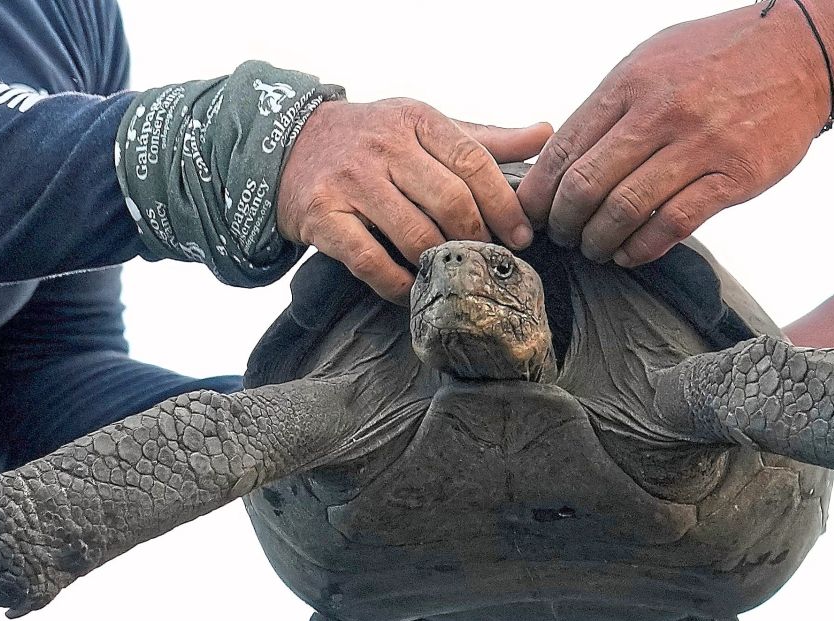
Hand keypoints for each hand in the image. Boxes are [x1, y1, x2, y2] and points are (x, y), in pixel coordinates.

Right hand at [278, 99, 551, 302]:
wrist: (289, 146)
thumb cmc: (372, 140)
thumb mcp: (424, 126)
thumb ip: (484, 139)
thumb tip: (545, 134)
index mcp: (416, 119)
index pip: (473, 162)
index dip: (504, 203)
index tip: (522, 234)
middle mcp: (383, 146)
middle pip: (450, 201)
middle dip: (478, 237)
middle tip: (489, 258)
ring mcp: (351, 182)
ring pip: (415, 235)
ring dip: (442, 262)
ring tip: (455, 273)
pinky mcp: (323, 217)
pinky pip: (371, 262)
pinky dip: (398, 284)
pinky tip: (414, 289)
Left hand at [517, 5, 829, 266]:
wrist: (800, 52)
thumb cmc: (715, 59)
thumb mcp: (652, 62)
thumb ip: (610, 106)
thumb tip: (561, 154)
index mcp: (630, 83)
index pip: (564, 149)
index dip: (539, 192)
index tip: (532, 214)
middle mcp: (661, 112)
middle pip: (586, 184)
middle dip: (563, 222)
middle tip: (562, 236)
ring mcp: (700, 144)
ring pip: (625, 210)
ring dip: (599, 241)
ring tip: (594, 248)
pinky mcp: (735, 175)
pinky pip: (674, 224)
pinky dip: (642, 248)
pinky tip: (629, 254)